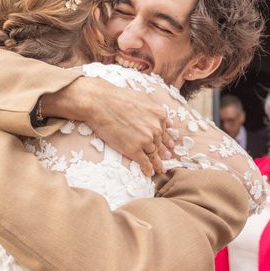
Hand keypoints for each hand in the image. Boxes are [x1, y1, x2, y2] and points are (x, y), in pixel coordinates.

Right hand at [43, 77, 173, 176]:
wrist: (100, 103)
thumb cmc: (117, 97)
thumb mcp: (143, 98)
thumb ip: (155, 110)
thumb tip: (166, 121)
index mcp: (159, 115)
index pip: (164, 130)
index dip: (166, 139)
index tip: (169, 146)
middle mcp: (155, 129)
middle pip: (159, 143)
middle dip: (163, 151)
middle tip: (166, 157)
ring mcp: (145, 140)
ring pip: (154, 154)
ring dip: (157, 163)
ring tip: (160, 169)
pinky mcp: (133, 150)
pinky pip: (144, 162)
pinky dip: (148, 169)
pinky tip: (150, 173)